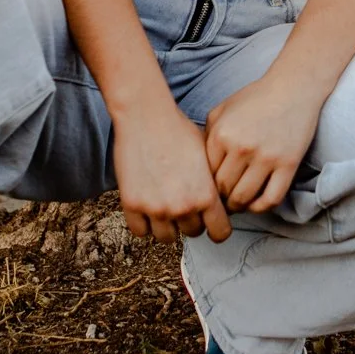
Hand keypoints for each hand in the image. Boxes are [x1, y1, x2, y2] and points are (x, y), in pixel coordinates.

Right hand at [112, 103, 232, 244]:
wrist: (145, 116)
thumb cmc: (178, 130)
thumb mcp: (207, 156)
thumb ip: (213, 184)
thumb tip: (222, 204)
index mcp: (206, 195)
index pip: (220, 233)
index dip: (217, 229)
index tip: (211, 222)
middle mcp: (183, 207)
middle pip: (192, 233)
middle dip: (191, 221)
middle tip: (184, 204)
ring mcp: (156, 208)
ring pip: (167, 237)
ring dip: (168, 226)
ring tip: (165, 207)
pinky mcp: (132, 204)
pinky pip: (141, 231)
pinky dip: (145, 224)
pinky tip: (147, 207)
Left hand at [203, 71, 323, 214]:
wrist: (292, 88)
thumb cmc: (255, 99)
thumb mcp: (221, 111)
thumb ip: (206, 136)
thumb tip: (195, 167)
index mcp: (221, 134)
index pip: (206, 174)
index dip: (206, 186)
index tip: (208, 191)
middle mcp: (241, 148)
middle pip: (222, 190)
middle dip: (220, 200)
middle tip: (221, 202)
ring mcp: (266, 157)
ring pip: (244, 198)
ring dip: (238, 206)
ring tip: (236, 204)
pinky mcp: (288, 165)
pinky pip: (270, 199)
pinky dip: (260, 207)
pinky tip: (256, 203)